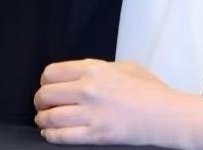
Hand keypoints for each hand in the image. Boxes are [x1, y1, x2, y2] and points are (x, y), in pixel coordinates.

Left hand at [33, 58, 180, 145]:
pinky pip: (61, 136)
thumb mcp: (124, 66)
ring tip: (44, 120)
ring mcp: (89, 113)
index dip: (45, 81)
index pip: (52, 72)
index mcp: (94, 69)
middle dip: (40, 101)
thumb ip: (100, 68)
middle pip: (46, 94)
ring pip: (49, 117)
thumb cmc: (148, 89)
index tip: (47, 85)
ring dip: (42, 119)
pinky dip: (51, 135)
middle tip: (43, 104)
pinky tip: (51, 133)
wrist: (162, 113)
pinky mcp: (94, 135)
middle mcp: (87, 89)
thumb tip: (83, 74)